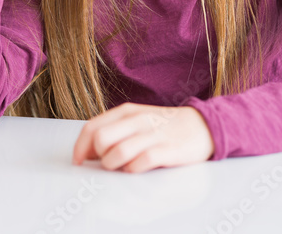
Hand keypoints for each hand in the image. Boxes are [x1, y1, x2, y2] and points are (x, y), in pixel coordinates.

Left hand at [71, 103, 214, 172]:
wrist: (203, 125)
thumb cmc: (163, 126)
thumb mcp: (136, 120)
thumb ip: (112, 131)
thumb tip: (86, 152)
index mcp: (126, 111)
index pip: (92, 127)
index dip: (80, 147)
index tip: (79, 162)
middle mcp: (138, 120)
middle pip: (100, 139)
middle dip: (98, 156)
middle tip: (106, 163)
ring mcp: (153, 134)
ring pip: (117, 153)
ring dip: (113, 166)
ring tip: (121, 168)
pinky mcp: (168, 150)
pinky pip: (140, 163)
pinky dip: (133, 170)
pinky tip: (136, 169)